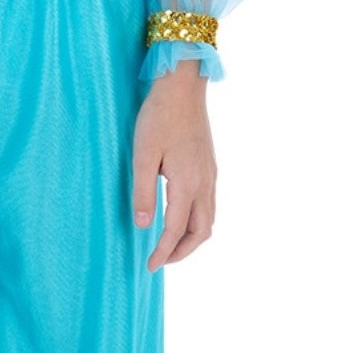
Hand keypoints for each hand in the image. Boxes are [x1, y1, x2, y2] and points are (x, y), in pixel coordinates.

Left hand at [132, 60, 216, 269]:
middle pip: (201, 232)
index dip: (163, 252)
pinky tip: (181, 216)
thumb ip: (143, 191)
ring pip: (209, 219)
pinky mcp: (210, 166)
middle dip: (182, 251)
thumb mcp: (142, 154)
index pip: (176, 230)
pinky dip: (197, 220)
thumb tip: (144, 226)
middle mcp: (204, 183)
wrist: (183, 86)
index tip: (150, 266)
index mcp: (187, 183)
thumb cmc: (158, 117)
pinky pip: (209, 204)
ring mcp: (211, 174)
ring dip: (192, 238)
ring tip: (170, 244)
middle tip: (161, 260)